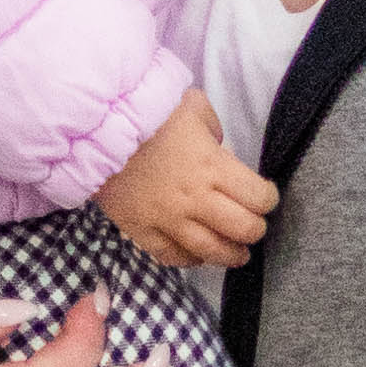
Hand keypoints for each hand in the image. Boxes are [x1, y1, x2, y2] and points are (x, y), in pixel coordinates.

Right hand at [95, 96, 275, 271]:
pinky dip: (190, 260)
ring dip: (231, 255)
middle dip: (255, 229)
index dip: (268, 199)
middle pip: (243, 229)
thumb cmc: (148, 113)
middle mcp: (195, 199)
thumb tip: (219, 147)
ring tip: (237, 254)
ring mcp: (168, 219)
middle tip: (253, 226)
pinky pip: (172, 256)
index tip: (265, 197)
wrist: (97, 129)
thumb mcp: (192, 106)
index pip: (259, 198)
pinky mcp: (142, 230)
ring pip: (211, 251)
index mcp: (214, 167)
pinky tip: (197, 255)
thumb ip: (213, 128)